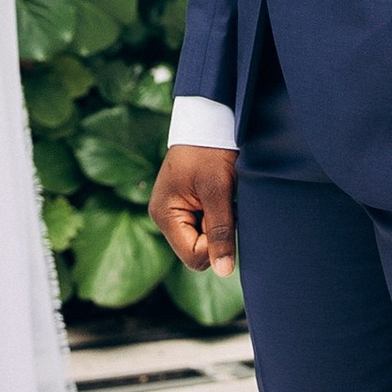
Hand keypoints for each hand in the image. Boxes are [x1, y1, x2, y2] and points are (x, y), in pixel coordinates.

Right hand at [150, 144, 238, 278]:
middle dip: (217, 232)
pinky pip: (207, 225)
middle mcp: (166, 217)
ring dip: (220, 222)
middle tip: (226, 203)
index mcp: (165, 215)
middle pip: (198, 250)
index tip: (226, 215)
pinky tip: (223, 195)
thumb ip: (220, 231)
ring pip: (205, 238)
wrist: (211, 119)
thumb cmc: (211, 149)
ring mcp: (176, 211)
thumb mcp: (218, 189)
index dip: (215, 244)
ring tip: (224, 195)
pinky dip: (220, 214)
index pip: (193, 256)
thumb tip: (224, 272)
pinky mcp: (188, 205)